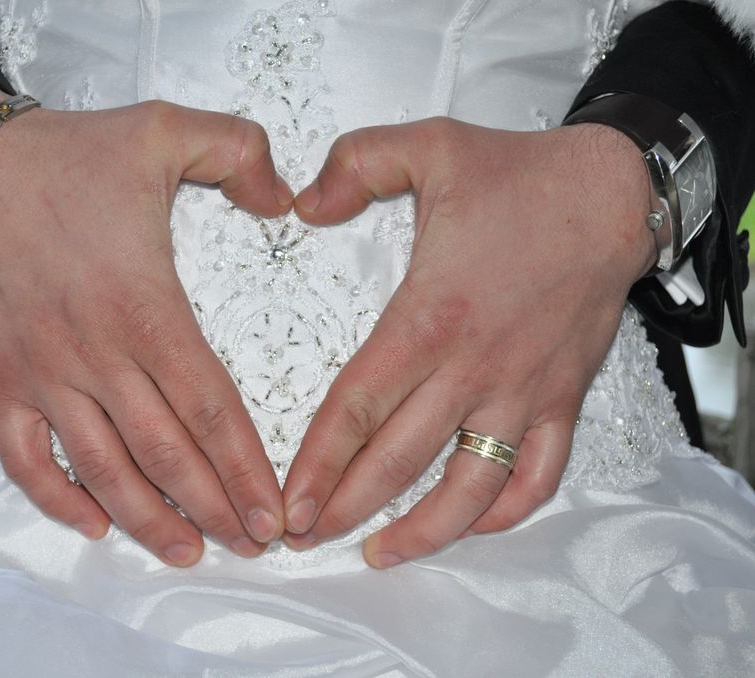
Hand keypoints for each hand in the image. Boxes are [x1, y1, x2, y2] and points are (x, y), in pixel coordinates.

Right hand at [0, 84, 292, 565]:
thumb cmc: (71, 156)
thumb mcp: (165, 129)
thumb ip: (240, 151)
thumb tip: (288, 199)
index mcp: (143, 304)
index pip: (208, 405)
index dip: (245, 467)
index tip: (276, 511)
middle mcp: (94, 353)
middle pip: (163, 452)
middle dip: (212, 507)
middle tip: (253, 545)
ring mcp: (43, 373)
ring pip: (100, 467)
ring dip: (147, 518)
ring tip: (188, 552)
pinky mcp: (1, 379)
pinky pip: (22, 456)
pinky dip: (54, 497)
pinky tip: (92, 523)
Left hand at [280, 118, 655, 566]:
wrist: (612, 193)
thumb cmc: (518, 176)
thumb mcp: (427, 146)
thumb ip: (354, 165)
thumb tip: (300, 204)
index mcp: (431, 317)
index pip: (358, 406)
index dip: (317, 461)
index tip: (287, 502)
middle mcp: (474, 367)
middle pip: (399, 460)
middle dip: (346, 507)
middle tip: (304, 539)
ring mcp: (522, 390)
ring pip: (471, 486)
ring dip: (423, 530)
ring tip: (378, 552)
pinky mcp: (560, 398)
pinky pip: (539, 473)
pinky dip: (507, 508)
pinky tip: (473, 523)